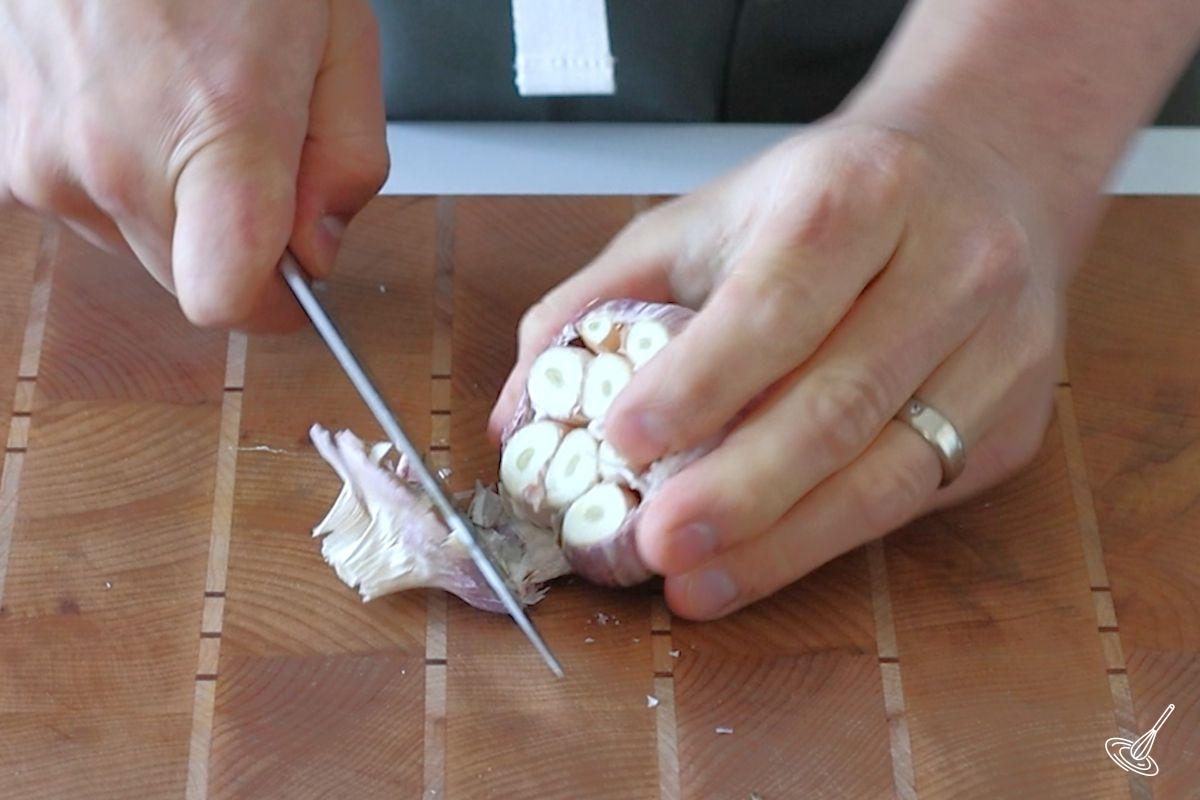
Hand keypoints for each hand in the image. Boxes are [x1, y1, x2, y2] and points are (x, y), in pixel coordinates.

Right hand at [0, 0, 386, 330]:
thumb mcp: (341, 39)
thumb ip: (347, 162)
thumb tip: (317, 246)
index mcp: (212, 136)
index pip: (229, 299)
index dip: (276, 301)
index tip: (300, 281)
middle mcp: (111, 163)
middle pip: (192, 279)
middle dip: (240, 241)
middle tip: (262, 149)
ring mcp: (46, 157)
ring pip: (140, 243)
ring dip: (182, 204)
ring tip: (196, 103)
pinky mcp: (10, 144)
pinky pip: (90, 201)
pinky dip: (129, 173)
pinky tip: (145, 99)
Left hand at [491, 117, 1089, 618]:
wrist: (977, 179)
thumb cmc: (821, 203)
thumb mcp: (704, 219)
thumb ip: (599, 302)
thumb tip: (516, 414)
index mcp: (859, 192)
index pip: (777, 299)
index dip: (702, 380)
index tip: (623, 441)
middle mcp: (952, 264)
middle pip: (840, 400)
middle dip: (739, 489)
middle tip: (655, 544)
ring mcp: (997, 350)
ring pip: (889, 470)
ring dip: (782, 542)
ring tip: (695, 582)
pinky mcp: (1010, 420)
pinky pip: (915, 496)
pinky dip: (829, 540)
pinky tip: (763, 562)